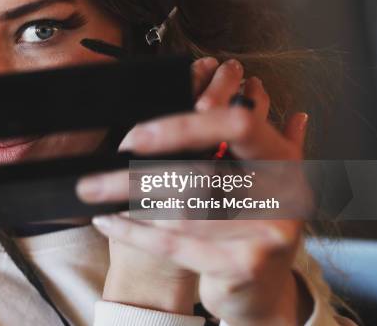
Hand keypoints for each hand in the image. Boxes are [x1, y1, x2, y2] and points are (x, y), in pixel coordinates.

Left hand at [77, 57, 311, 324]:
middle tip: (93, 177)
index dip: (186, 126)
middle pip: (199, 173)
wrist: (262, 286)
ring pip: (183, 210)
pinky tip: (108, 221)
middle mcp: (283, 189)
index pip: (236, 125)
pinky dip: (135, 233)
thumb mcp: (246, 173)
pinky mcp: (247, 263)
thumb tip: (205, 90)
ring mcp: (270, 228)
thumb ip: (229, 135)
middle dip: (138, 175)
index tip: (136, 136)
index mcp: (279, 155)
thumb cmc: (243, 220)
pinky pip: (177, 245)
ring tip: (96, 192)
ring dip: (130, 200)